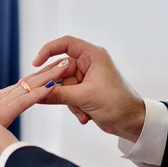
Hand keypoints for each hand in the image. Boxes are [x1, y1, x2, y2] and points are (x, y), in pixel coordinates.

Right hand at [0, 59, 68, 149]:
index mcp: (0, 101)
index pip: (26, 86)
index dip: (43, 77)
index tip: (60, 70)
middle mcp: (2, 97)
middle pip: (31, 80)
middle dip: (51, 70)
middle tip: (70, 59)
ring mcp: (1, 102)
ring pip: (30, 86)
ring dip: (50, 76)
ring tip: (67, 66)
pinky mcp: (0, 112)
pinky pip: (23, 101)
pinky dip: (39, 93)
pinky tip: (52, 87)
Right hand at [30, 35, 144, 141]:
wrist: (131, 122)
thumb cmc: (117, 104)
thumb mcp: (85, 98)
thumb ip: (59, 95)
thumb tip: (37, 93)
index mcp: (93, 56)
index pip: (66, 44)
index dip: (48, 50)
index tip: (35, 63)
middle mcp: (88, 64)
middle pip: (60, 69)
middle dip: (55, 86)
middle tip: (41, 94)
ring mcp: (86, 78)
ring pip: (62, 85)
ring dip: (68, 101)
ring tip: (81, 112)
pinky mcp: (85, 91)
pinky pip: (68, 95)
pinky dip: (74, 107)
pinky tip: (84, 116)